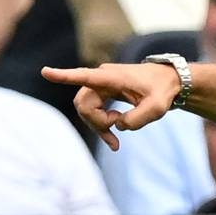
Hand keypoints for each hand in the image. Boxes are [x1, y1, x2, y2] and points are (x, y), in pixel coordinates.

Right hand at [41, 63, 182, 150]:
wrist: (169, 83)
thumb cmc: (163, 91)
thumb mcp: (157, 108)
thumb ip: (137, 119)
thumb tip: (118, 125)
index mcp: (112, 78)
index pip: (85, 76)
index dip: (64, 76)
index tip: (45, 72)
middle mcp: (102, 79)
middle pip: (83, 104)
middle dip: (96, 122)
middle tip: (117, 129)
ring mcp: (101, 86)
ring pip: (86, 110)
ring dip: (98, 126)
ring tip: (116, 139)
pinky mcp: (103, 94)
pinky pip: (92, 112)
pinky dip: (101, 127)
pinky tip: (113, 142)